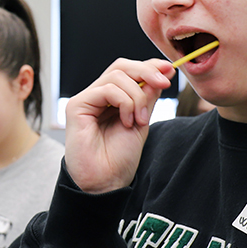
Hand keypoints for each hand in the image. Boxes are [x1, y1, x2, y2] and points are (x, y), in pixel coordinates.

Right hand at [64, 57, 174, 192]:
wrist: (106, 181)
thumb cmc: (120, 157)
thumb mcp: (141, 121)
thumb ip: (147, 97)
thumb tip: (163, 72)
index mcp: (112, 99)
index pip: (129, 71)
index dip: (149, 66)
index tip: (169, 70)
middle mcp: (97, 96)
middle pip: (121, 66)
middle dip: (146, 71)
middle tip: (164, 83)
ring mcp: (86, 99)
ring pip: (117, 76)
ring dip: (136, 96)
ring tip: (140, 120)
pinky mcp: (77, 106)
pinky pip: (107, 90)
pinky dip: (124, 103)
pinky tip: (127, 122)